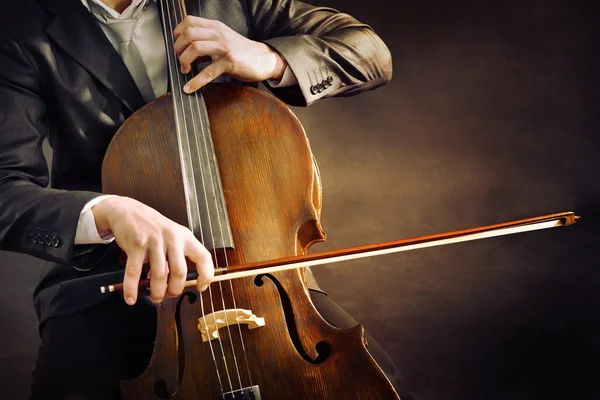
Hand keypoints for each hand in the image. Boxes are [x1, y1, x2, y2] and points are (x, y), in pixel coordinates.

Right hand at [92, 196, 213, 305]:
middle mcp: (172, 238)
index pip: (203, 257)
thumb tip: (174, 283)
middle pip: (180, 271)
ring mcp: (154, 241)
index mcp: (185, 236)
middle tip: (170, 294)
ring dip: (157, 292)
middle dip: (175, 289)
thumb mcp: (171, 236)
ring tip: (155, 297)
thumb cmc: (153, 227)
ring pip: (159, 275)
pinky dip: (132, 289)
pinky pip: (134, 272)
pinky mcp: (136, 245)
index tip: (201, 286)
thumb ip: (175, 257)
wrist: (128, 210)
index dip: (206, 274)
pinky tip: (131, 298)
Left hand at [173, 16, 286, 92]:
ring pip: (195, 48)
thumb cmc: (243, 52)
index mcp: (216, 27)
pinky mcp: (230, 62)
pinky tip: (190, 88)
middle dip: (178, 49)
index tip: (178, 46)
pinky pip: (208, 72)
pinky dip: (196, 82)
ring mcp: (224, 47)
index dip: (178, 33)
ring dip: (184, 61)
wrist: (264, 59)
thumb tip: (188, 53)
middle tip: (180, 59)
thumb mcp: (224, 40)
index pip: (189, 21)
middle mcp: (219, 34)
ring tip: (185, 70)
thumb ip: (207, 42)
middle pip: (188, 34)